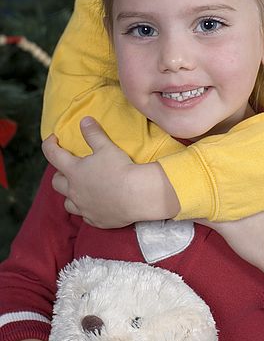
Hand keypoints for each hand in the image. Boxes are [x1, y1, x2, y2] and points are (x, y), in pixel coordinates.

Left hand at [42, 117, 179, 227]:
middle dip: (60, 173)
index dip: (49, 145)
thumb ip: (93, 134)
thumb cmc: (120, 169)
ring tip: (82, 188)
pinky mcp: (95, 219)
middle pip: (57, 182)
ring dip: (71, 194)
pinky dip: (87, 208)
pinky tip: (97, 204)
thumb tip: (84, 120)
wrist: (136, 196)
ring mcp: (83, 208)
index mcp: (74, 171)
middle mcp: (74, 191)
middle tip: (70, 167)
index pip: (53, 155)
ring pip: (68, 203)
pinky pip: (85, 215)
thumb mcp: (106, 147)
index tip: (53, 139)